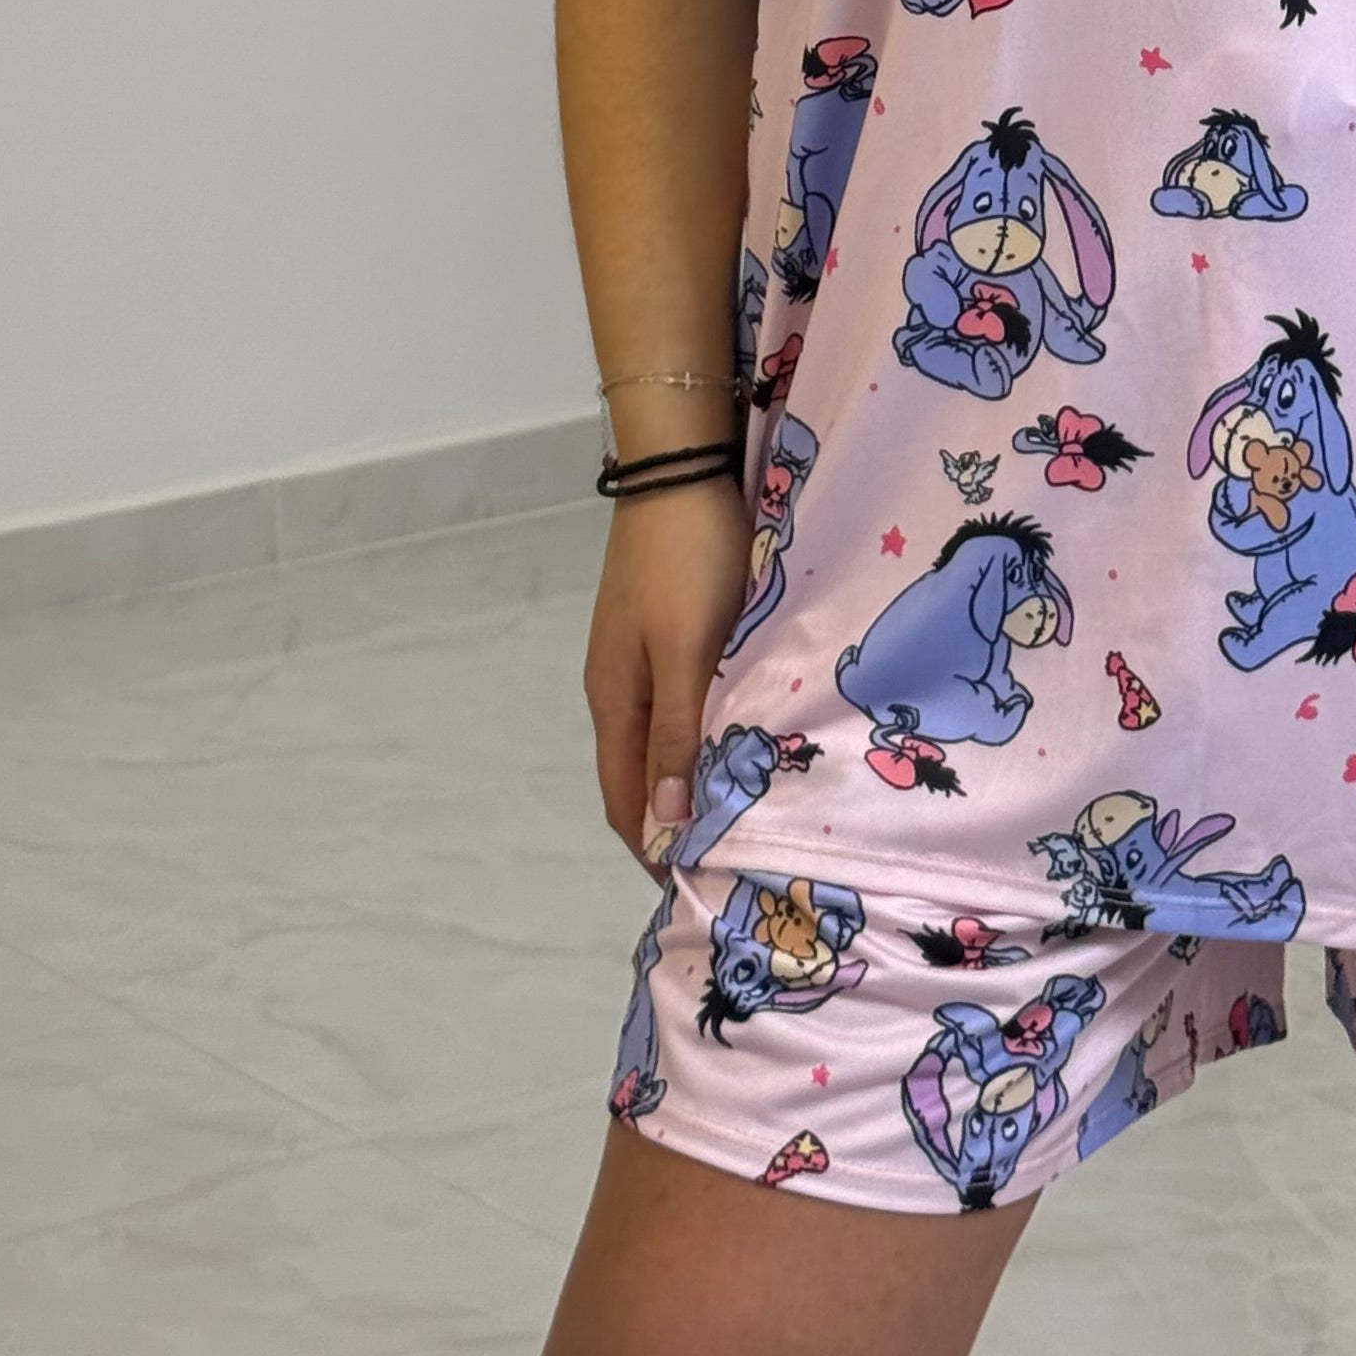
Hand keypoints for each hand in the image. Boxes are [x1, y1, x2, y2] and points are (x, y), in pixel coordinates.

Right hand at [584, 470, 749, 876]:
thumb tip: (661, 824)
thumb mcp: (687, 651)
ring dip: (689, 781)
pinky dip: (702, 736)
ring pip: (661, 740)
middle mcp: (619, 685)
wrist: (682, 466)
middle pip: (638, 776)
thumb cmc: (688, 560)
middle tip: (730, 861)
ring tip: (741, 813)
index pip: (624, 801)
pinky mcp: (667, 628)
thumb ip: (676, 733)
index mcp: (615, 698)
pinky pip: (679, 704)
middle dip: (671, 824)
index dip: (652, 850)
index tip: (697, 889)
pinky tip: (740, 739)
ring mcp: (641, 654)